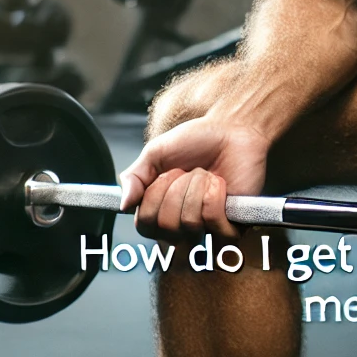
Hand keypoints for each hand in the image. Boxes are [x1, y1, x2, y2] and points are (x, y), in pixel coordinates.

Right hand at [119, 117, 270, 240]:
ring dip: (196, 188)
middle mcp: (182, 225)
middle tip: (187, 172)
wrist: (232, 128)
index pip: (145, 226)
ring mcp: (207, 228)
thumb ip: (134, 178)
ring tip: (206, 175)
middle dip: (176, 188)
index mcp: (161, 212)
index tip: (166, 174)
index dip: (153, 197)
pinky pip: (214, 224)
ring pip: (189, 225)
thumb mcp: (155, 153)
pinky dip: (214, 196)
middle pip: (165, 227)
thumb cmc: (196, 140)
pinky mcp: (232, 225)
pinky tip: (219, 184)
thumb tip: (124, 205)